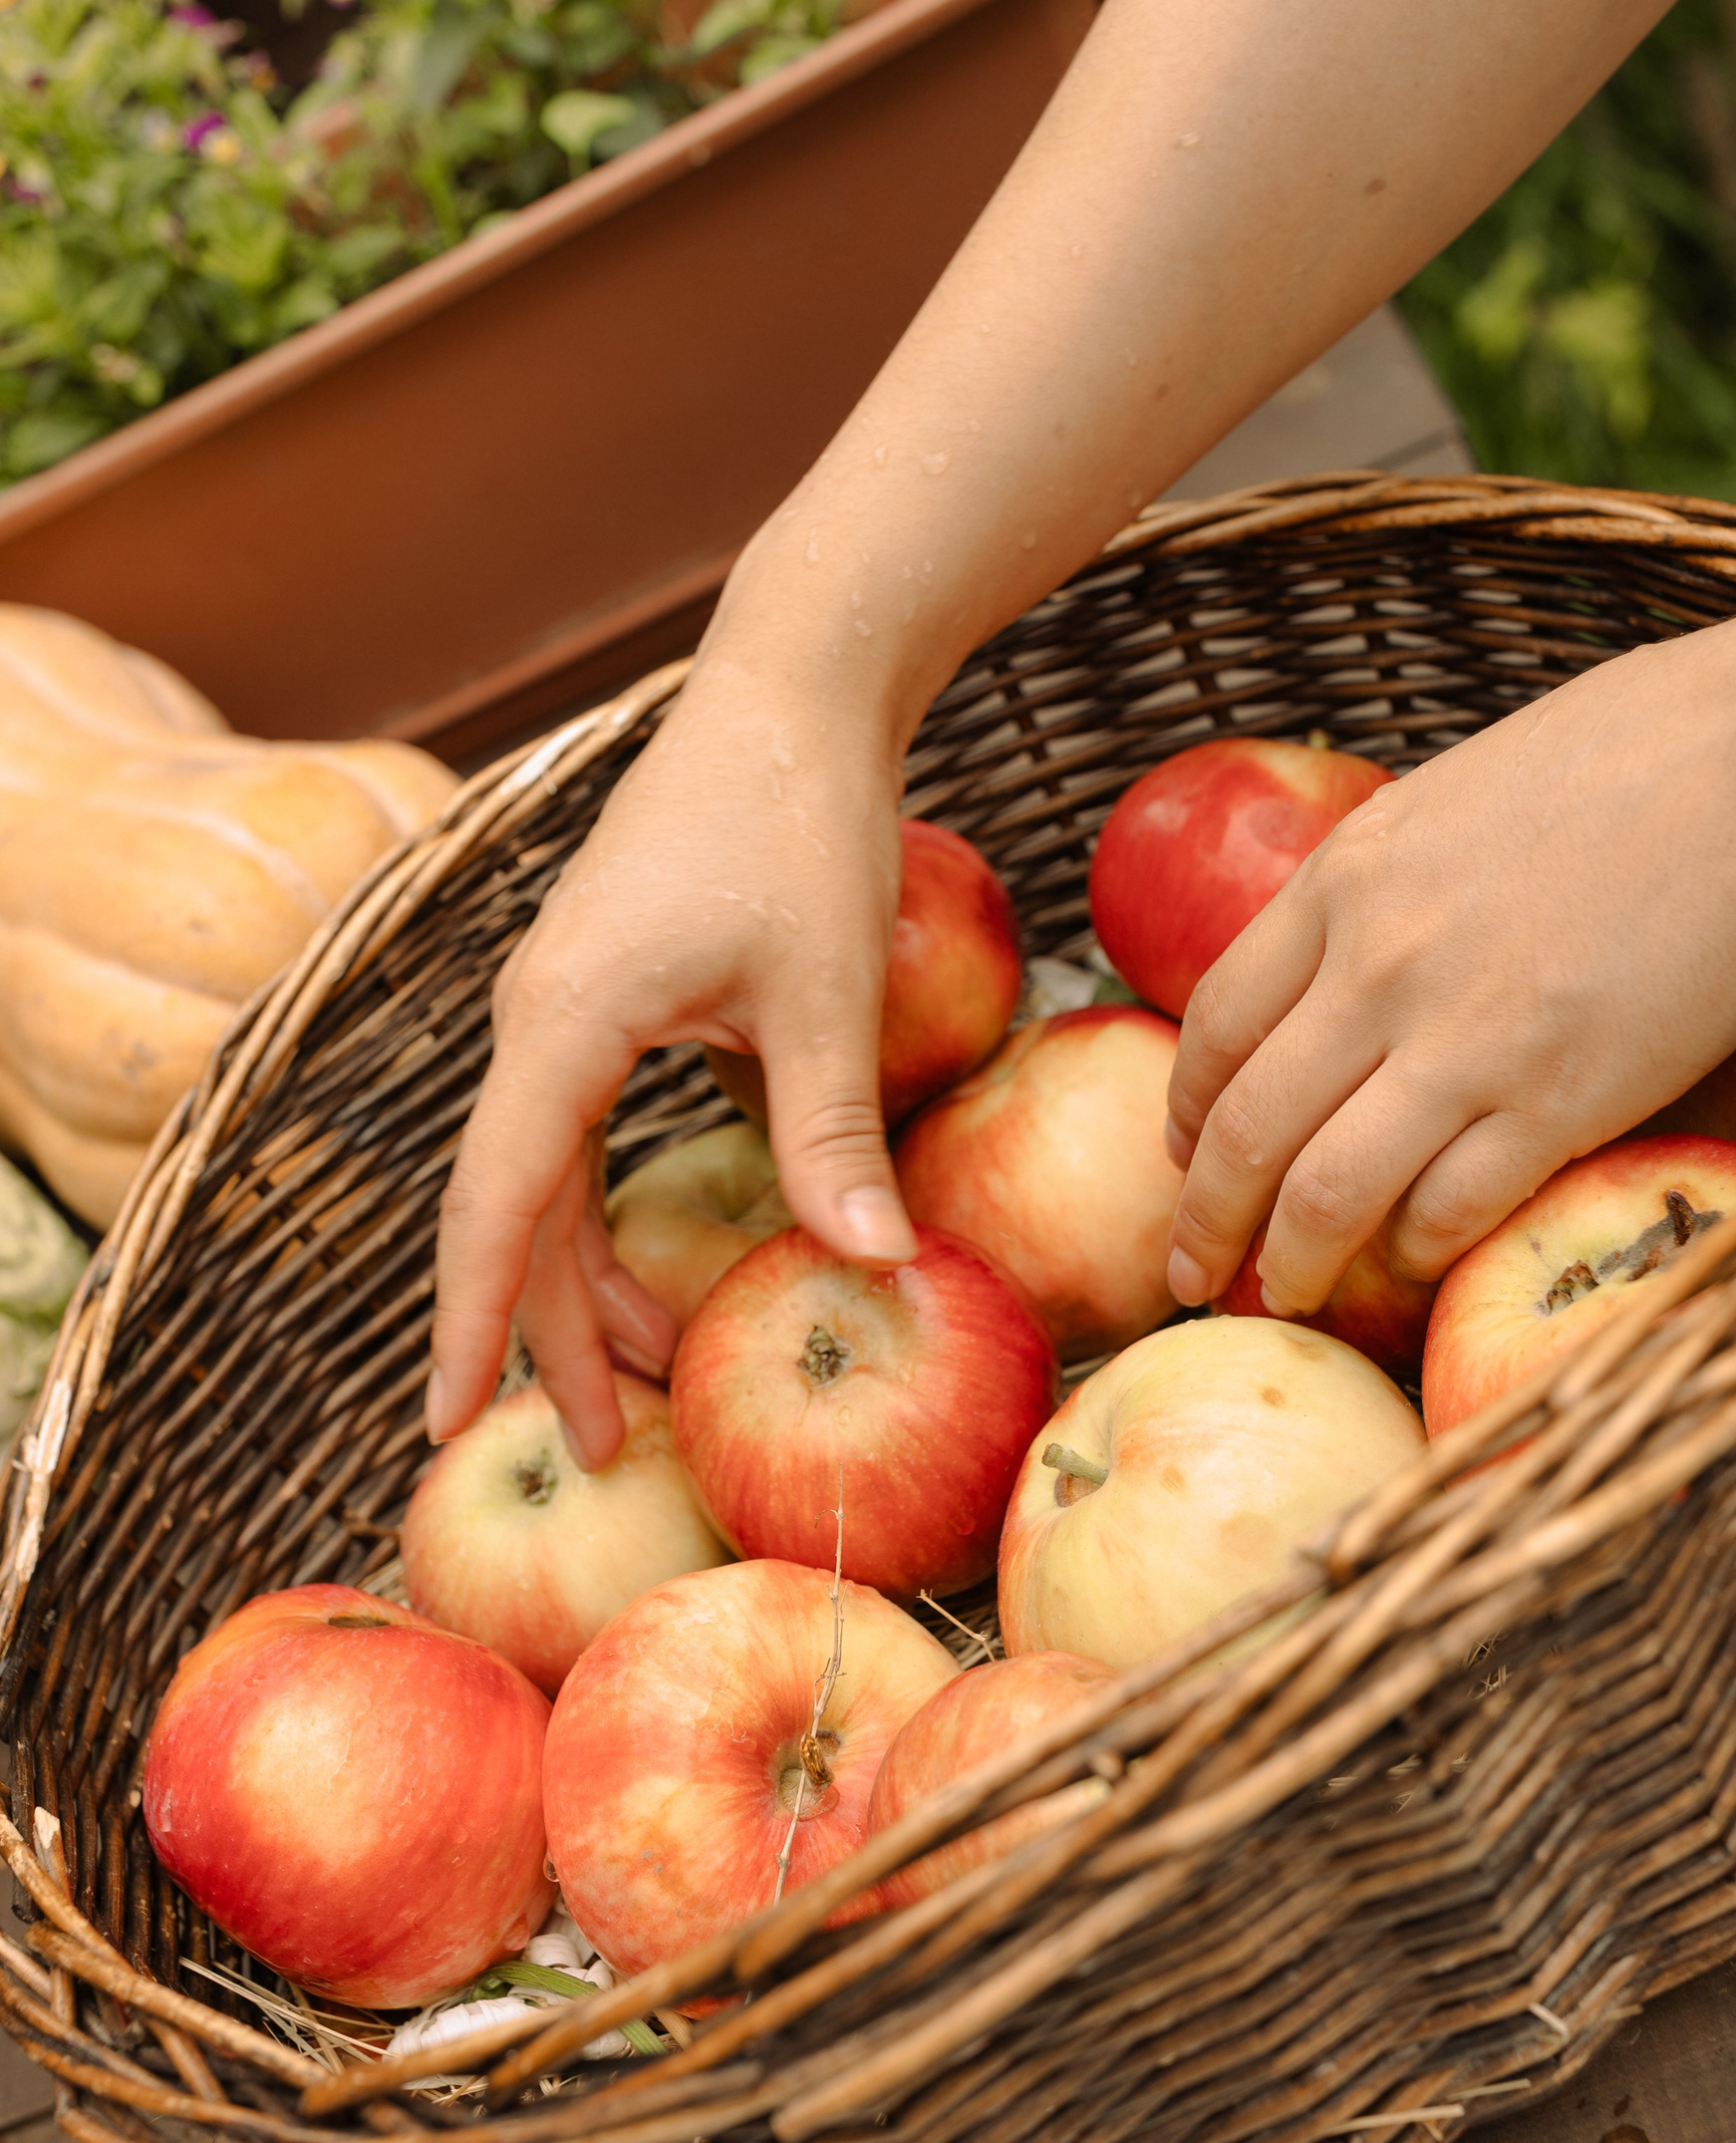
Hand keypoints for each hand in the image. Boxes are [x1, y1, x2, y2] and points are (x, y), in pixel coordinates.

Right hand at [427, 650, 915, 1467]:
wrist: (790, 692)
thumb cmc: (802, 821)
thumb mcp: (828, 985)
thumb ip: (831, 1128)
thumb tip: (878, 1268)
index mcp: (563, 1021)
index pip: (496, 1206)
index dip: (476, 1324)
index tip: (449, 1426)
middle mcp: (538, 1019)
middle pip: (517, 1212)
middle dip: (551, 1335)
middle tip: (607, 1450)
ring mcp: (564, 1006)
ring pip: (548, 1180)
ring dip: (589, 1282)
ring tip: (649, 1379)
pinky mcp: (604, 996)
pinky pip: (581, 1136)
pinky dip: (611, 1215)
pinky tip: (663, 1272)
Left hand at [1162, 571, 1735, 1317]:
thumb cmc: (1631, 755)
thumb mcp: (1450, 796)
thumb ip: (1383, 882)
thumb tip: (1347, 944)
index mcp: (1344, 882)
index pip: (1217, 1024)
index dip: (1188, 1110)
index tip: (1184, 1156)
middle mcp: (1376, 971)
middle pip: (1247, 1129)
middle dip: (1205, 1219)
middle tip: (1187, 1271)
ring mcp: (1460, 1045)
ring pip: (1326, 1194)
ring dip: (1291, 1263)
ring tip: (1280, 1298)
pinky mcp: (1553, 1104)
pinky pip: (1447, 1210)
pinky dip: (1415, 1252)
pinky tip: (1411, 1265)